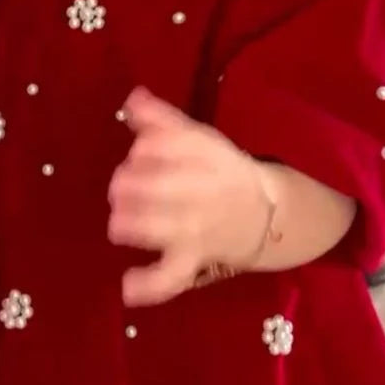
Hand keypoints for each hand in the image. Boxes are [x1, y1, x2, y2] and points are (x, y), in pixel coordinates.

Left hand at [108, 88, 271, 305]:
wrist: (266, 213)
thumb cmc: (219, 170)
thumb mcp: (197, 138)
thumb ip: (162, 119)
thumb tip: (132, 97)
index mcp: (205, 156)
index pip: (175, 147)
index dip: (149, 148)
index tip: (139, 151)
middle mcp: (203, 191)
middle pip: (166, 187)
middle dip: (134, 186)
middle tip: (119, 189)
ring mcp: (198, 228)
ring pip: (167, 229)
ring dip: (138, 226)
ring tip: (118, 225)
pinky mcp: (193, 259)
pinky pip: (174, 276)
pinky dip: (151, 285)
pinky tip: (127, 287)